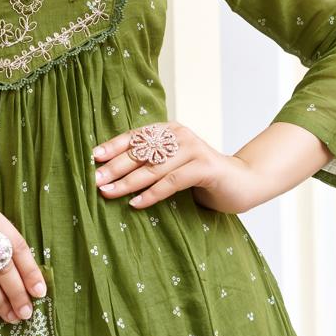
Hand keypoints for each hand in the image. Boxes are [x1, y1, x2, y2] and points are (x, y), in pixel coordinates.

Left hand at [92, 120, 260, 214]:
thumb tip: (111, 173)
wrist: (242, 183)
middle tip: (96, 180)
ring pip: (153, 167)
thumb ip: (152, 163)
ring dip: (128, 182)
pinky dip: (152, 194)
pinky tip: (136, 204)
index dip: (114, 145)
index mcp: (169, 130)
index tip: (94, 157)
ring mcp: (193, 149)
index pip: (136, 136)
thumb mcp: (173, 165)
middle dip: (115, 166)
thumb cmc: (201, 176)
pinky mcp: (205, 167)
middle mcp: (180, 135)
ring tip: (108, 193)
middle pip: (141, 151)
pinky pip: (171, 181)